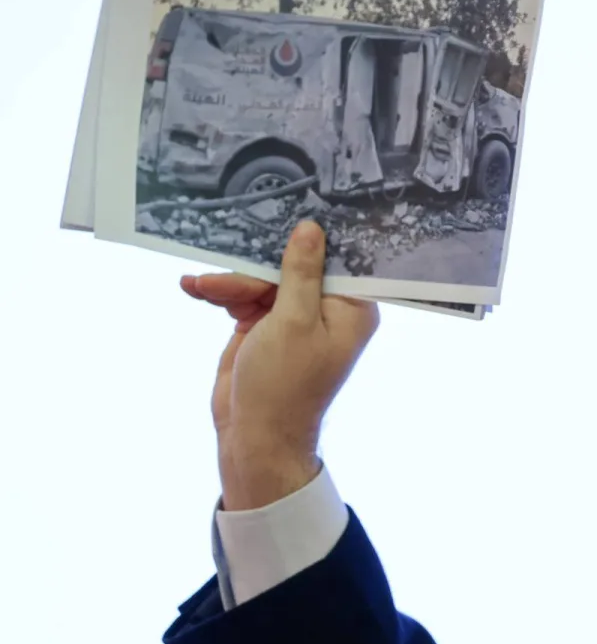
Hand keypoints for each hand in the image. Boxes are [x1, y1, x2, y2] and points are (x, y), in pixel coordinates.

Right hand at [181, 220, 378, 511]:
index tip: (290, 208)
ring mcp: (294, 318)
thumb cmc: (283, 385)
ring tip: (202, 288)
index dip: (313, 237)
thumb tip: (311, 229)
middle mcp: (328, 310)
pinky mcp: (265, 328)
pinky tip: (197, 290)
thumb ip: (300, 274)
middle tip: (226, 261)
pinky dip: (223, 294)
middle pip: (294, 266)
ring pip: (263, 280)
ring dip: (231, 282)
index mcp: (352, 309)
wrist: (253, 436)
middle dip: (257, 265)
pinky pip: (245, 297)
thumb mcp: (292, 322)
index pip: (338, 259)